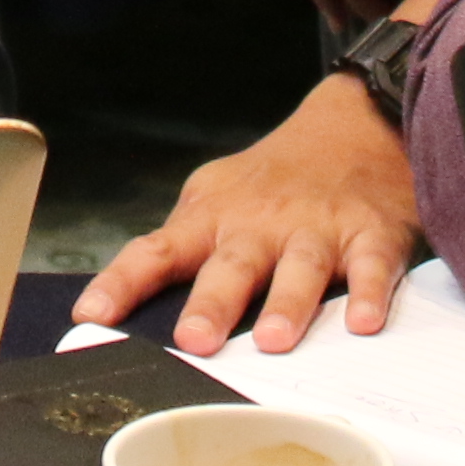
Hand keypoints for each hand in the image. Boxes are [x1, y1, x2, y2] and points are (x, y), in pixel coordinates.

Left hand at [71, 75, 423, 353]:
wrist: (355, 124)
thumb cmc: (275, 180)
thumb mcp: (217, 198)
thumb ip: (183, 249)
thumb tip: (126, 307)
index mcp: (213, 219)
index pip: (156, 252)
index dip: (121, 282)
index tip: (91, 315)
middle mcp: (261, 224)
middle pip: (232, 265)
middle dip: (212, 303)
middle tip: (195, 339)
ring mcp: (317, 228)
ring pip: (300, 267)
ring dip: (286, 304)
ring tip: (273, 340)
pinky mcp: (370, 234)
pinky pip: (372, 266)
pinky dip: (370, 294)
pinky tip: (364, 324)